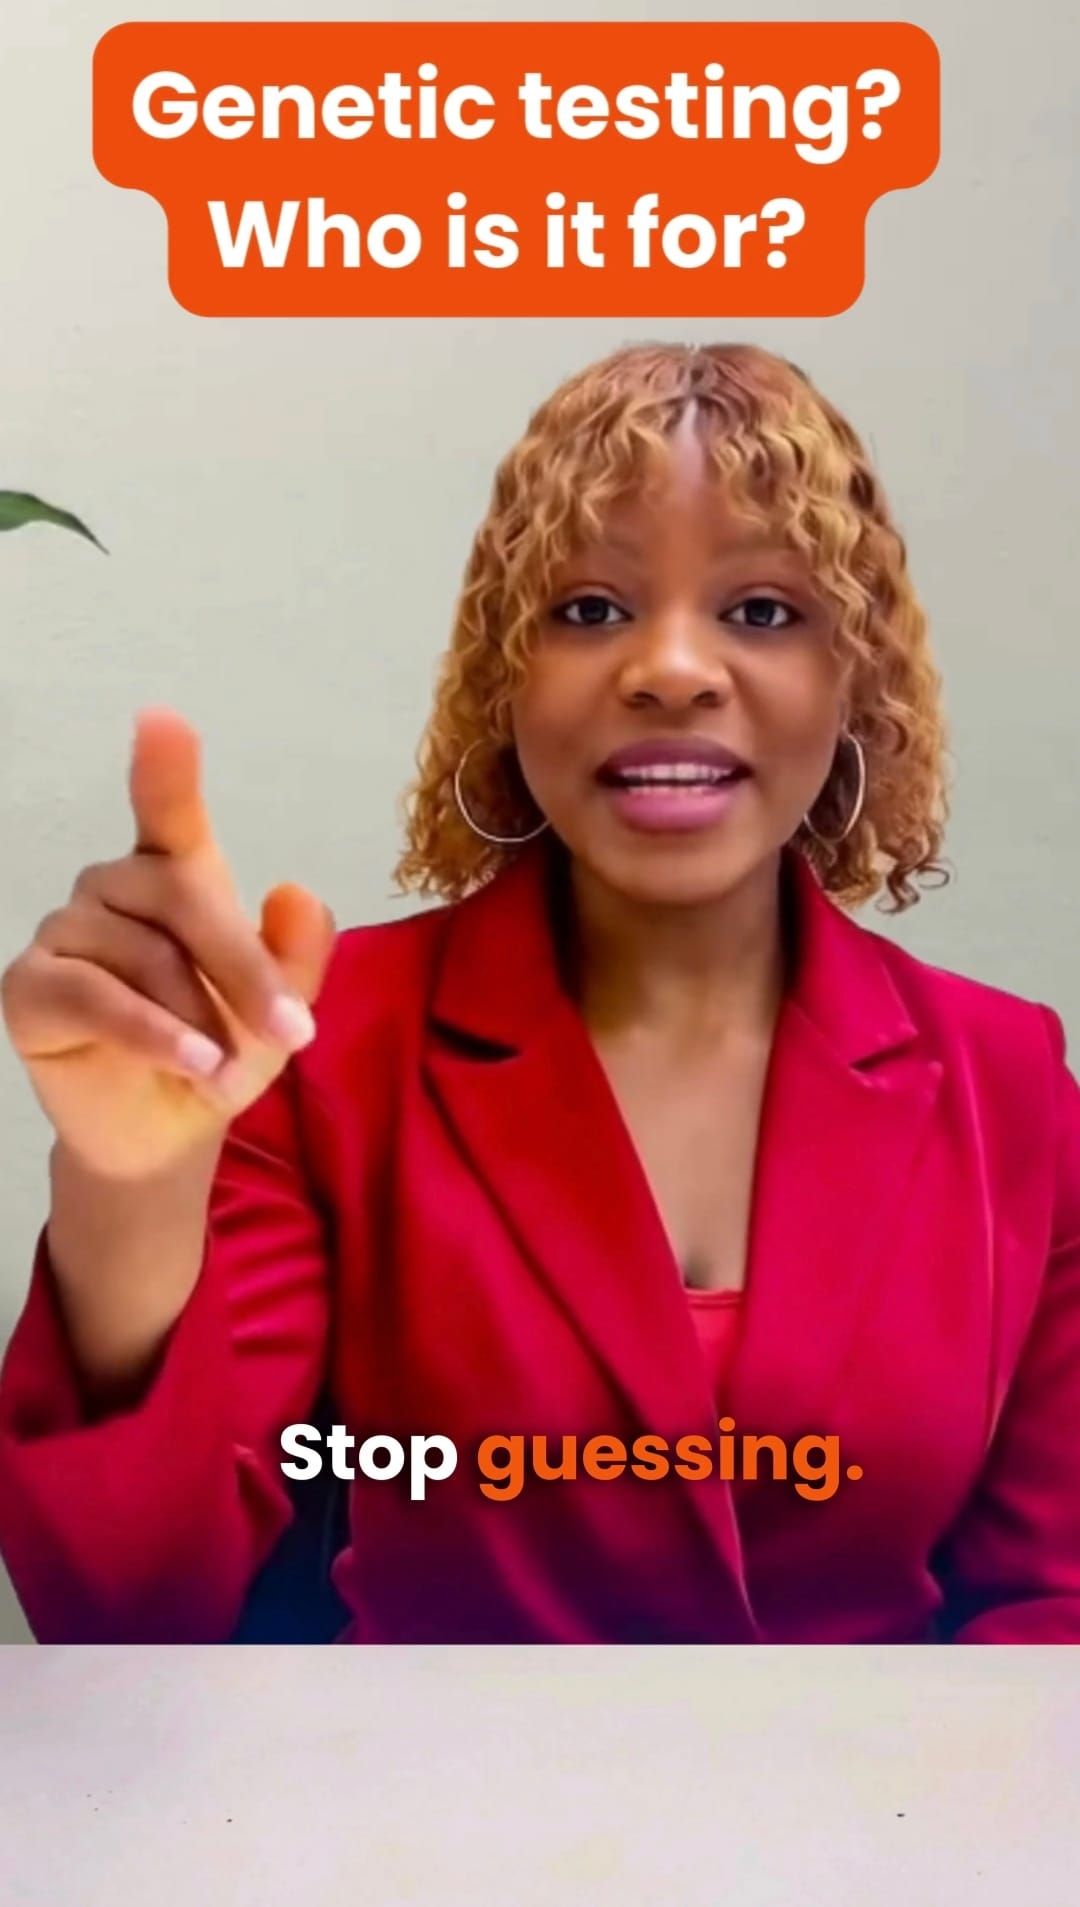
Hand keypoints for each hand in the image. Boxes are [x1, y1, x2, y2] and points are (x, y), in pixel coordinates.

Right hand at [1, 708, 335, 1179]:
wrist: (165, 1131)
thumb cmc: (219, 1049)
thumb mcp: (277, 1012)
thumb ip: (296, 957)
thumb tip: (296, 893)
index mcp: (173, 875)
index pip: (167, 813)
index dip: (163, 768)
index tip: (162, 720)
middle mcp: (112, 888)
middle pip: (180, 898)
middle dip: (243, 965)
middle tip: (293, 1030)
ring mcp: (63, 932)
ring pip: (143, 956)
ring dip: (200, 1019)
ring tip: (228, 1070)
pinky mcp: (29, 987)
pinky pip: (93, 997)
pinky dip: (151, 1032)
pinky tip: (192, 1062)